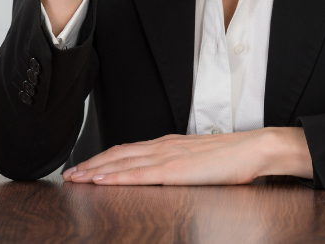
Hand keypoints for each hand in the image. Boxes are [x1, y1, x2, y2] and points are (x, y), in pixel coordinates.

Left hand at [62, 127, 312, 185]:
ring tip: (76, 177)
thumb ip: (180, 165)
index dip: (104, 157)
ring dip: (96, 169)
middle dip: (91, 163)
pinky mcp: (174, 170)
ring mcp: (167, 156)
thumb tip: (166, 175)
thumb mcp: (199, 161)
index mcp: (169, 144)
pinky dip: (116, 176)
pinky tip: (101, 180)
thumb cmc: (233, 158)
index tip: (85, 166)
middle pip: (118, 153)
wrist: (254, 149)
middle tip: (69, 173)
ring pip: (122, 161)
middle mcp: (163, 146)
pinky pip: (138, 174)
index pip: (128, 150)